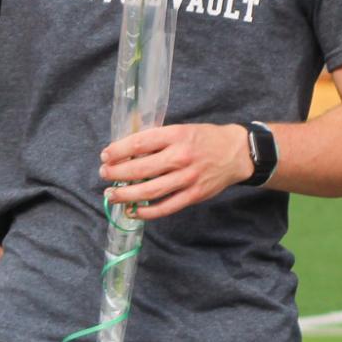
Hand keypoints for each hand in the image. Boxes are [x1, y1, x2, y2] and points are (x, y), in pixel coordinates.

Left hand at [100, 122, 253, 218]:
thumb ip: (157, 138)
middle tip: (105, 174)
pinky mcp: (194, 195)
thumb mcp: (182, 129)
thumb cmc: (205, 139)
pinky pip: (166, 207)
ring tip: (112, 194)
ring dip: (126, 195)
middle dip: (116, 173)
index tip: (105, 155)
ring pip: (150, 191)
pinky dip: (147, 212)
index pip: (139, 143)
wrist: (236, 153)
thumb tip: (126, 150)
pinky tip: (134, 211)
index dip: (118, 151)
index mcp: (176, 136)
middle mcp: (181, 157)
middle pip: (140, 169)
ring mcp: (188, 178)